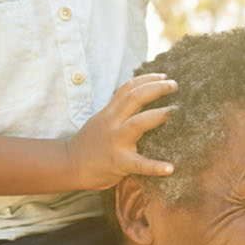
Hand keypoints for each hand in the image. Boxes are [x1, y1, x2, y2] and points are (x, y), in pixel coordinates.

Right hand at [63, 73, 177, 190]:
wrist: (69, 165)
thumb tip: (142, 99)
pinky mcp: (118, 163)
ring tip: (175, 111)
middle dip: (156, 88)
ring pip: (138, 123)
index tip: (164, 75)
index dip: (147, 78)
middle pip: (135, 98)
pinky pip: (139, 164)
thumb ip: (120, 111)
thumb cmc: (91, 143)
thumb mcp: (102, 120)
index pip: (128, 88)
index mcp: (110, 112)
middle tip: (175, 85)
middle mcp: (112, 123)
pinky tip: (170, 168)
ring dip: (158, 115)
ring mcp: (115, 142)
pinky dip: (155, 167)